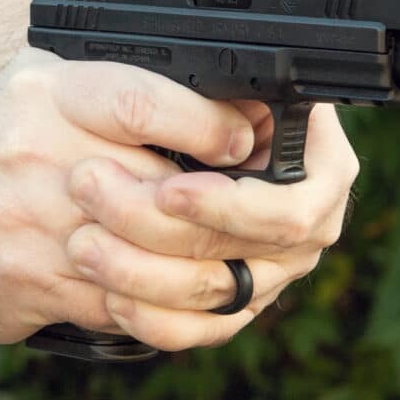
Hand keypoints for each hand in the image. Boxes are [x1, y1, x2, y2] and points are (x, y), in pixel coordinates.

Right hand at [0, 47, 263, 346]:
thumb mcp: (44, 90)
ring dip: (198, 264)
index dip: (207, 125)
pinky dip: (158, 302)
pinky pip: (121, 304)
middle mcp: (28, 151)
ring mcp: (24, 223)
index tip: (240, 141)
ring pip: (149, 257)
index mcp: (43, 92)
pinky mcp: (26, 283)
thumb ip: (120, 86)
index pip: (141, 102)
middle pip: (158, 189)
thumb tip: (236, 102)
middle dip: (217, 207)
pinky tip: (172, 288)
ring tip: (227, 255)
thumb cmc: (0, 149)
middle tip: (254, 209)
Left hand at [64, 102, 357, 349]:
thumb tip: (226, 138)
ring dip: (143, 272)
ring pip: (216, 291)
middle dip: (163, 229)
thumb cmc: (167, 87)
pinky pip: (199, 328)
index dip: (229, 205)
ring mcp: (271, 266)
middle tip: (92, 192)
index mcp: (317, 157)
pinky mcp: (232, 302)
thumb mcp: (191, 71)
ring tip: (83, 243)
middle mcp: (304, 218)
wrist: (125, 121)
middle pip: (244, 250)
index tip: (168, 190)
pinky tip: (110, 296)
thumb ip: (210, 99)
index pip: (291, 204)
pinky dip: (154, 317)